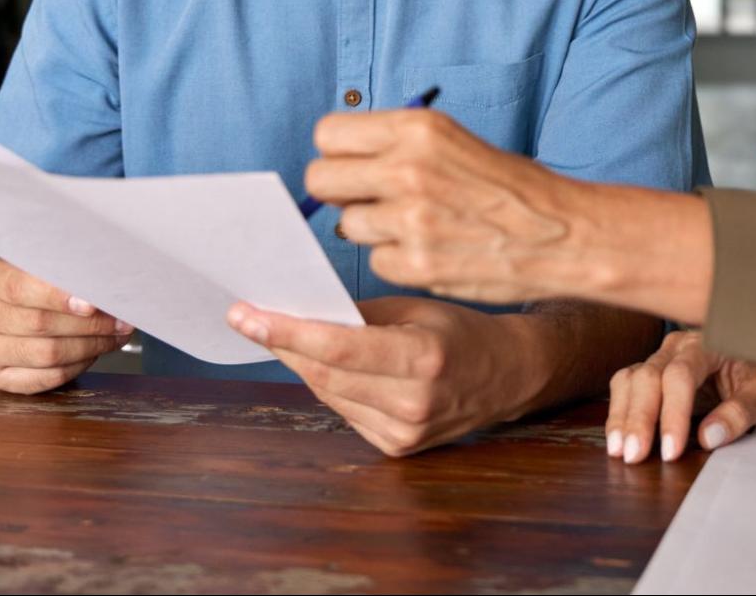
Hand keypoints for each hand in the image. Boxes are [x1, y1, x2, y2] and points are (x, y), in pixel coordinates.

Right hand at [0, 258, 130, 394]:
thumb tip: (105, 285)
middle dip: (90, 324)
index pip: (20, 288)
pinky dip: (77, 367)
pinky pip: (45, 378)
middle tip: (120, 320)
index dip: (58, 297)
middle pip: (39, 324)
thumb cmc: (31, 282)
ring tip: (114, 336)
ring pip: (46, 354)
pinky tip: (93, 353)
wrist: (1, 305)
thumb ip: (67, 272)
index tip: (92, 303)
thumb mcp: (42, 264)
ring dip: (90, 346)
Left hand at [226, 295, 539, 456]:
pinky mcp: (397, 448)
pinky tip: (324, 365)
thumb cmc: (461, 331)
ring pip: (328, 395)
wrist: (508, 375)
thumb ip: (360, 314)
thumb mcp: (415, 308)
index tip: (247, 315)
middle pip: (324, 374)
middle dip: (282, 345)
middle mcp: (414, 402)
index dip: (287, 332)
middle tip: (248, 318)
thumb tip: (300, 311)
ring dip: (302, 364)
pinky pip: (344, 411)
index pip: (338, 348)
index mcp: (423, 358)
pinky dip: (329, 385)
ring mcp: (405, 432)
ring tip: (281, 335)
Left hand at [303, 108, 585, 305]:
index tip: (355, 164)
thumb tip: (341, 161)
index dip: (339, 152)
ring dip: (372, 228)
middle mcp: (407, 169)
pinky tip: (430, 250)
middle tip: (370, 199)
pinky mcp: (416, 263)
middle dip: (340, 192)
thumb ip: (396, 145)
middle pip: (321, 180)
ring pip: (346, 224)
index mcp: (417, 129)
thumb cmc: (509, 186)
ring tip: (415, 226)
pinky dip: (396, 259)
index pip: (328, 134)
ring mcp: (410, 219)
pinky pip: (375, 261)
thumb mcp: (453, 140)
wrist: (563, 232)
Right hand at [605, 329, 755, 463]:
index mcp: (706, 344)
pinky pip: (624, 387)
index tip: (671, 451)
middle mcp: (676, 346)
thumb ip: (740, 412)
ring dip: (622, 417)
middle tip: (634, 456)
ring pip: (630, 380)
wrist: (751, 362)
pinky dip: (618, 414)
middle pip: (648, 376)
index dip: (673, 413)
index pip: (681, 375)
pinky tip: (617, 439)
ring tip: (619, 450)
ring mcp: (659, 357)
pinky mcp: (648, 372)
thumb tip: (708, 436)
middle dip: (639, 418)